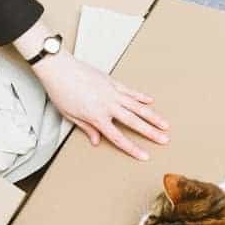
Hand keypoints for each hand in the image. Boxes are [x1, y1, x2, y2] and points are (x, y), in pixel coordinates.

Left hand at [13, 20, 169, 160]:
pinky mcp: (111, 81)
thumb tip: (96, 141)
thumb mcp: (70, 115)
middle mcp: (108, 105)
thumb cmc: (60, 91)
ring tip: (165, 123)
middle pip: (134, 122)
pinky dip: (141, 96)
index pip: (118, 137)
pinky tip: (150, 100)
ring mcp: (112, 92)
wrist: (59, 69)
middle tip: (164, 139)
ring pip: (137, 106)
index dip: (132, 148)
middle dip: (151, 132)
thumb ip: (86, 128)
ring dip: (152, 115)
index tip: (145, 155)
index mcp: (97, 116)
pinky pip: (130, 91)